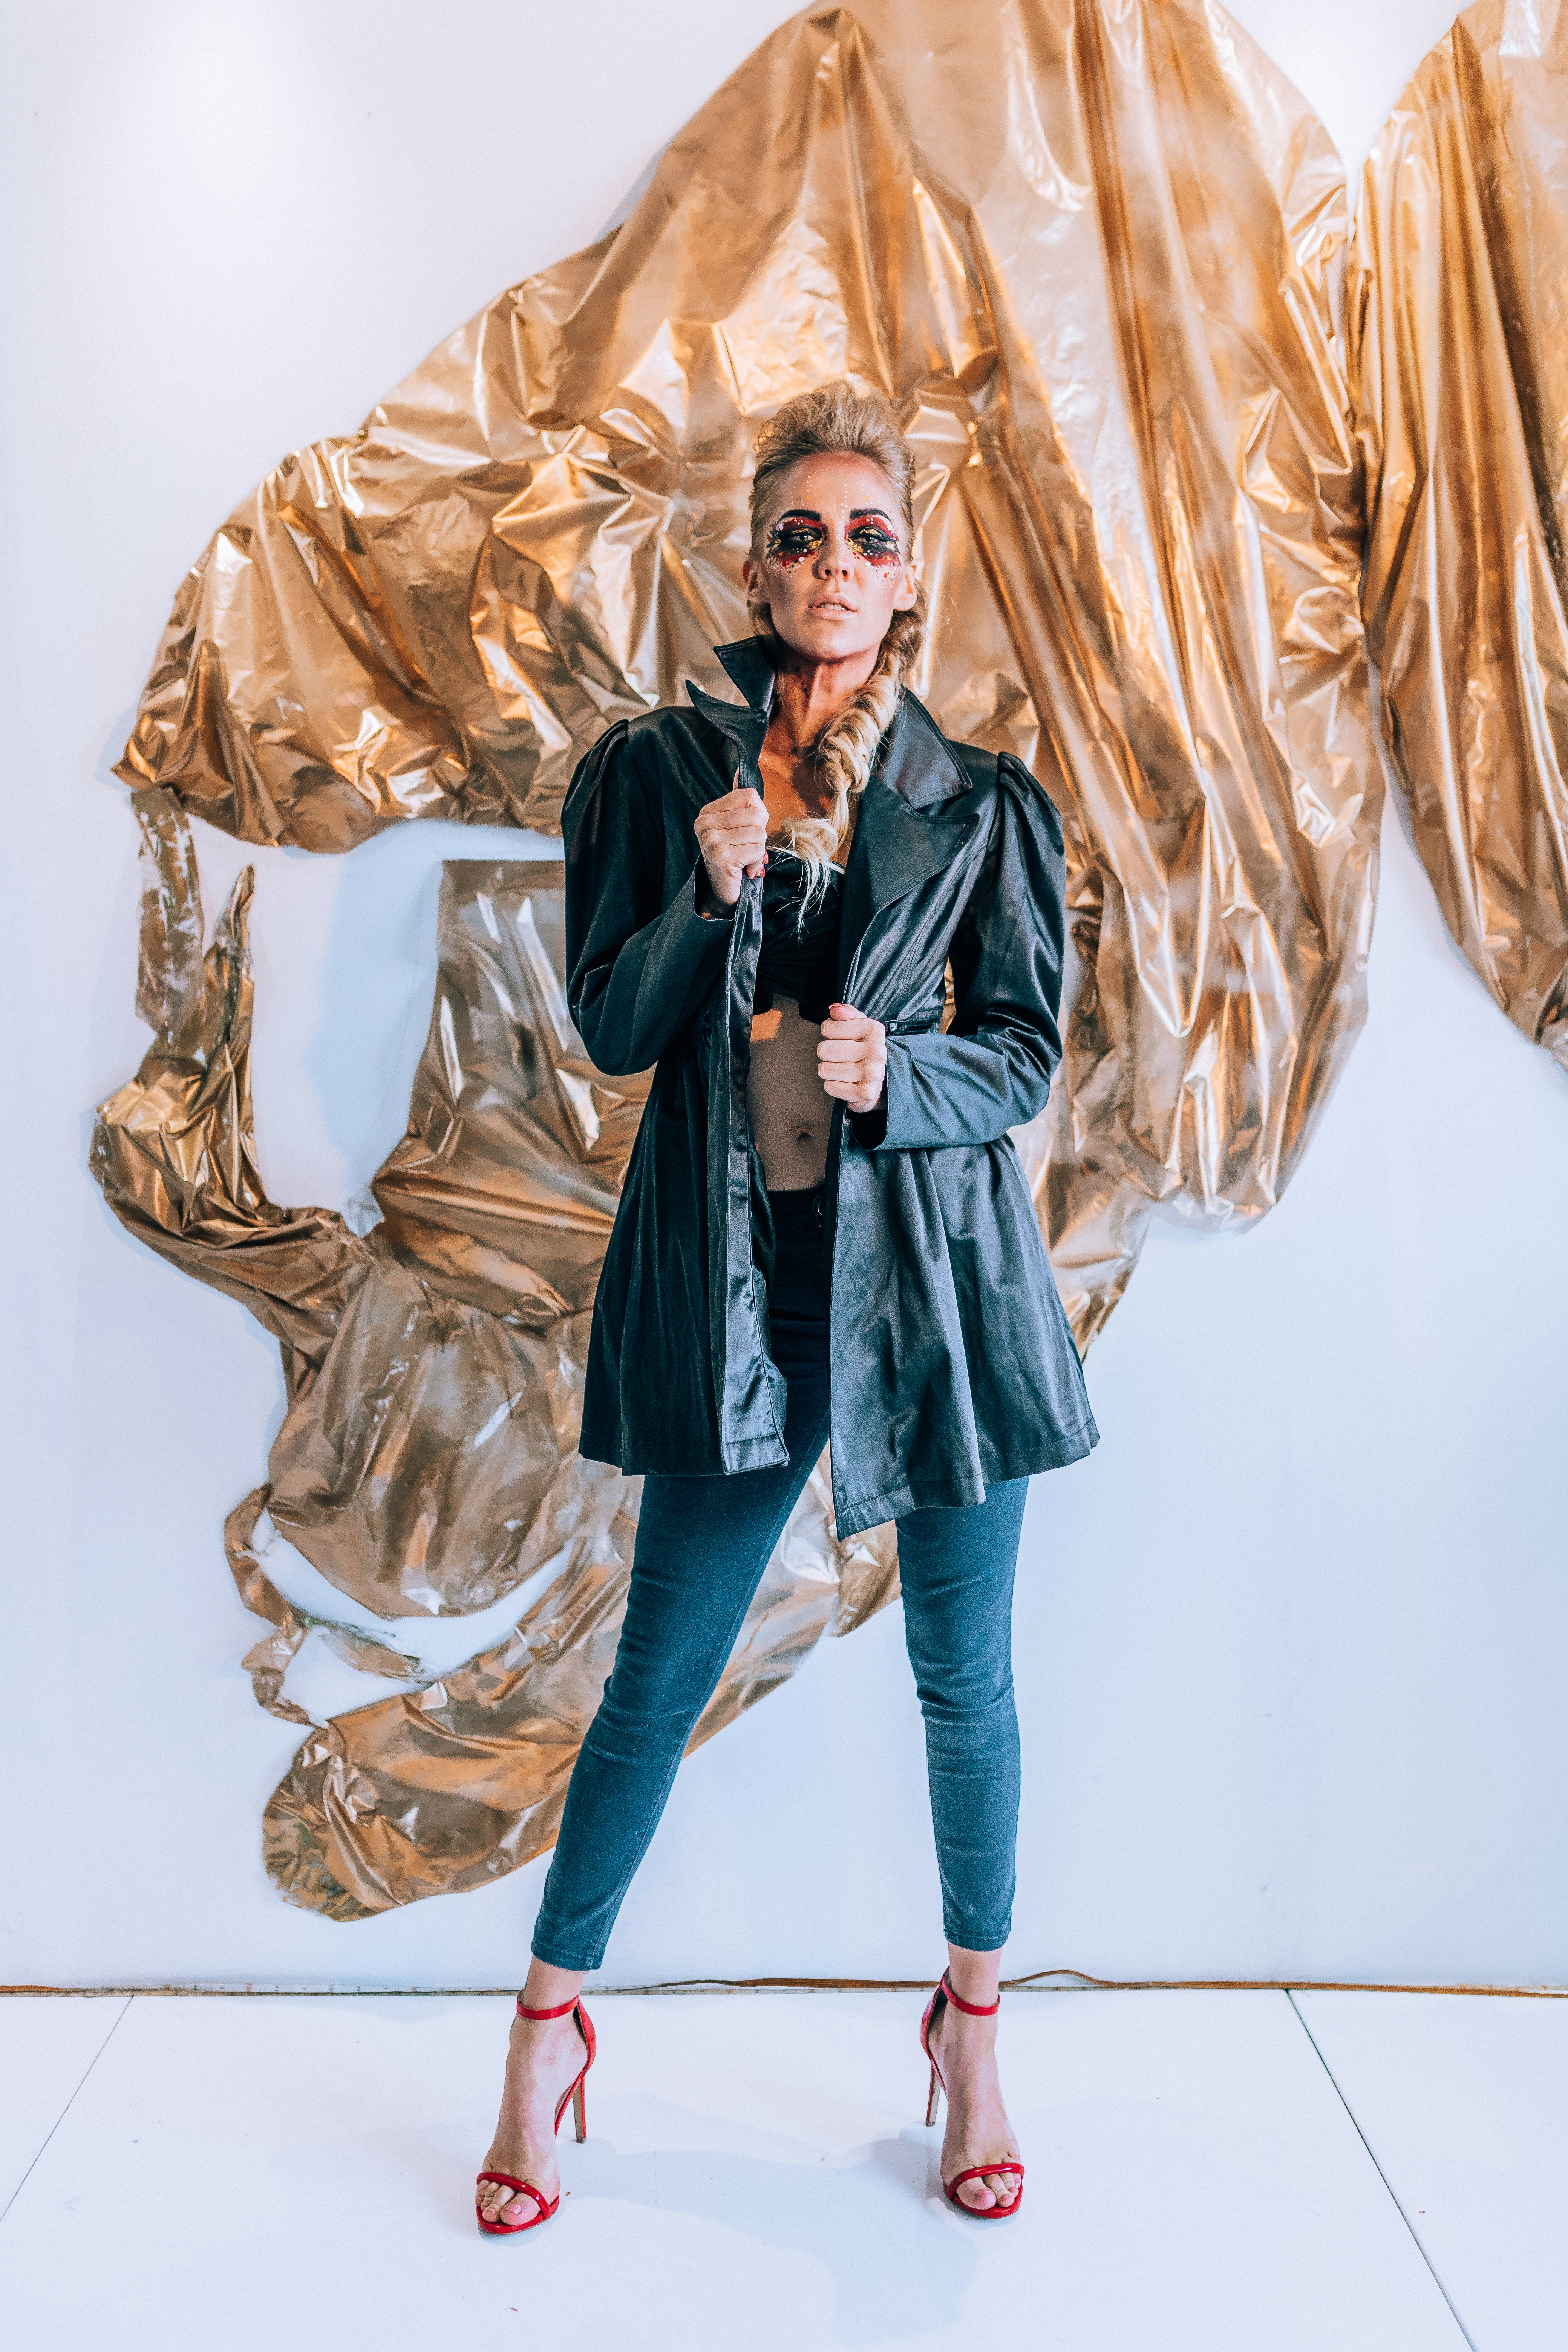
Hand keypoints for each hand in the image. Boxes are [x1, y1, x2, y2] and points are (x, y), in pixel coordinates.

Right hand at [694, 772, 767, 906]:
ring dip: (758, 850)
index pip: (749, 795)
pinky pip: (757, 850)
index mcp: (707, 812)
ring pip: (759, 833)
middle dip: (759, 834)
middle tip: (745, 848)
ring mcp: (710, 840)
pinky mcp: (720, 856)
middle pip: (756, 814)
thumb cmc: (735, 857)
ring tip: (743, 859)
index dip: (758, 815)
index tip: (745, 831)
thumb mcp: (738, 825)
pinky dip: (756, 862)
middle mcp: (704, 824)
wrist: (724, 891)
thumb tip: (739, 769)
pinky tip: (743, 869)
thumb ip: (741, 801)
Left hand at [818, 1002, 886, 1113]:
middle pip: (823, 1049)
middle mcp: (876, 1050)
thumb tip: (835, 1009)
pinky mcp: (866, 1092)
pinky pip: (830, 1087)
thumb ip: (845, 1013)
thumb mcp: (857, 1026)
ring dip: (830, 1072)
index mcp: (874, 1029)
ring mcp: (873, 1073)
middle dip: (827, 1055)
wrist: (877, 1083)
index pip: (827, 1028)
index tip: (842, 1040)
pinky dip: (834, 1087)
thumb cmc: (863, 1050)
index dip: (829, 1035)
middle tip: (842, 1059)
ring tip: (845, 1071)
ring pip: (824, 1070)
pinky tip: (847, 1084)